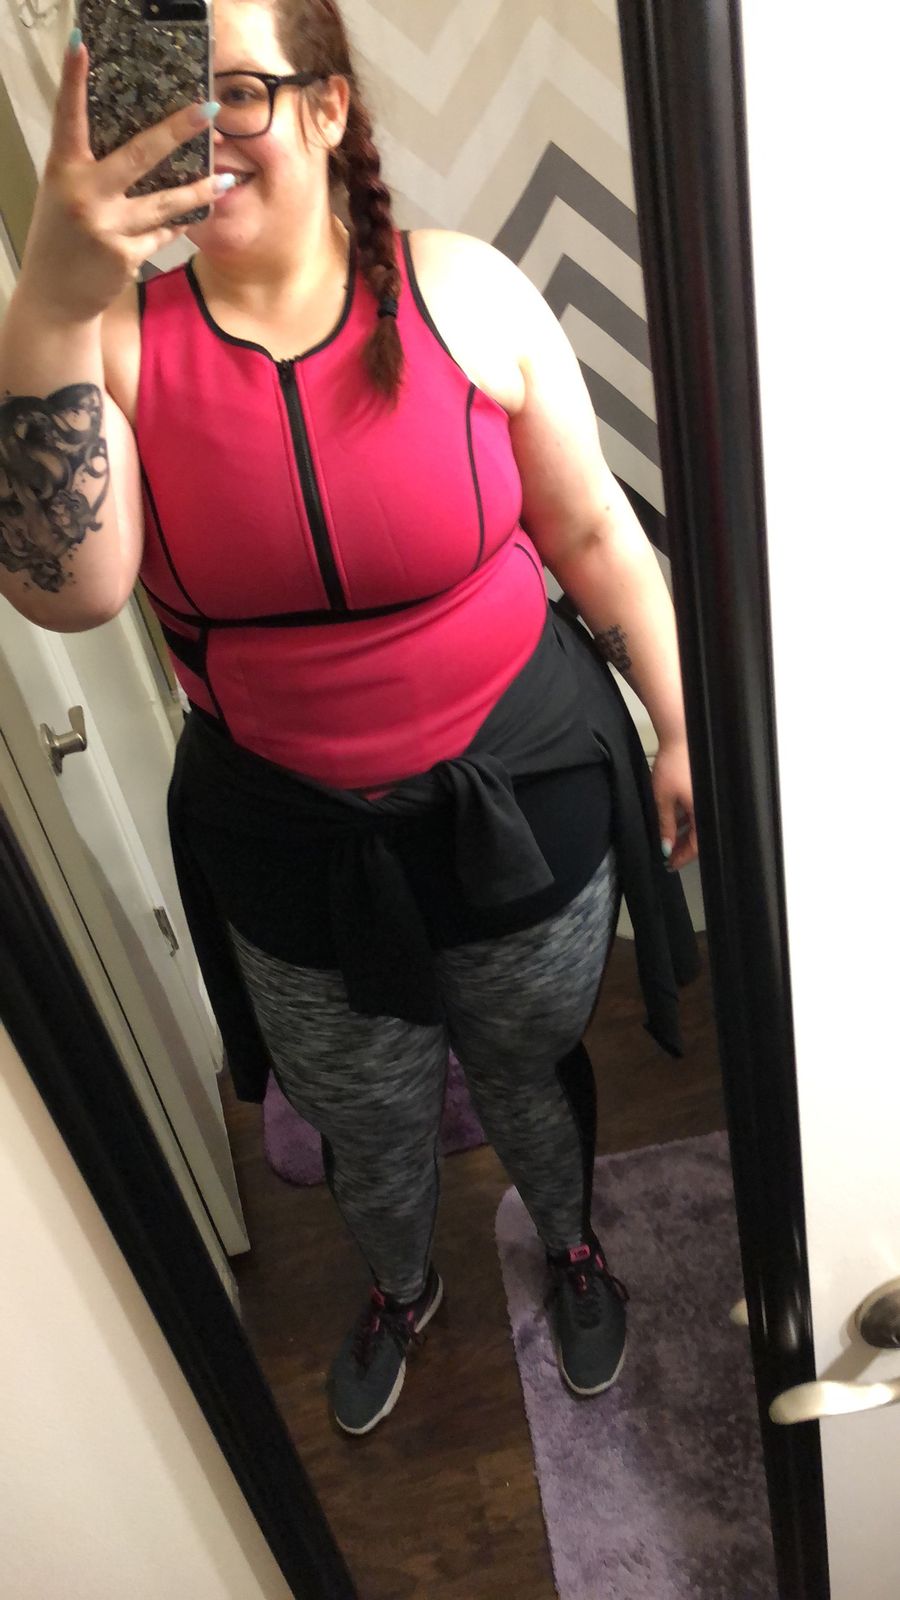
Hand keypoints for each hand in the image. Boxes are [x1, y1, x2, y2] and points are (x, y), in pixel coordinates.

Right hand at [16, 36, 222, 324]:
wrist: (56, 296)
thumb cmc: (62, 236)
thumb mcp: (64, 192)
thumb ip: (90, 167)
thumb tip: (140, 143)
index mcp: (64, 170)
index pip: (68, 117)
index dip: (73, 81)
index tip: (80, 46)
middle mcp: (85, 195)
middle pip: (140, 155)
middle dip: (177, 131)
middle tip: (207, 110)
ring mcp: (108, 227)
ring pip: (165, 202)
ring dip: (199, 190)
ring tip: (225, 179)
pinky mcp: (126, 255)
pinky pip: (162, 233)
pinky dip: (176, 224)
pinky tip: (190, 217)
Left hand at [651, 736, 697, 871]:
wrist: (681, 736)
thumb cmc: (673, 764)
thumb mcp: (663, 798)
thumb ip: (665, 824)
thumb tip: (665, 846)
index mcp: (702, 811)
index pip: (696, 844)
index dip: (682, 857)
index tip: (670, 864)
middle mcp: (708, 806)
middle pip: (698, 836)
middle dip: (682, 847)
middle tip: (668, 855)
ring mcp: (706, 797)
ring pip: (697, 823)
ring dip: (683, 833)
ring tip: (667, 839)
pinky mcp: (702, 788)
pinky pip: (697, 810)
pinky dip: (686, 818)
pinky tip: (674, 821)